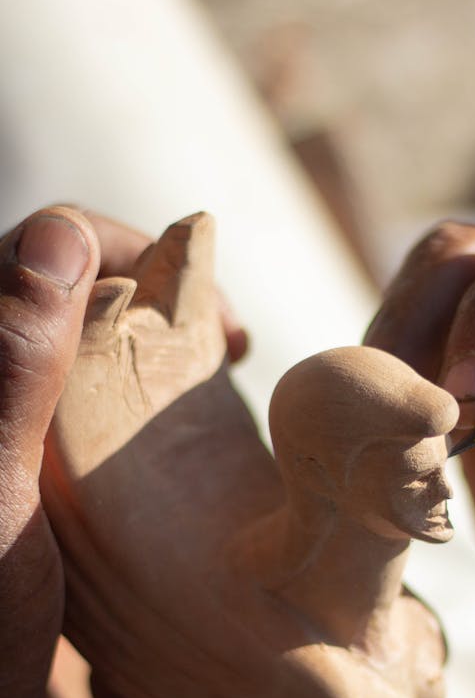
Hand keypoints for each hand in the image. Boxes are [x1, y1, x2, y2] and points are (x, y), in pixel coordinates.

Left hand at [0, 205, 247, 697]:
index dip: (139, 253)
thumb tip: (61, 234)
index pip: (47, 244)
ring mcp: (14, 424)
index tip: (216, 321)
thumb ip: (10, 367)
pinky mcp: (32, 463)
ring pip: (86, 335)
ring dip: (157, 337)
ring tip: (216, 376)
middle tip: (229, 348)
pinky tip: (181, 429)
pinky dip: (144, 390)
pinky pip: (92, 395)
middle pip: (74, 281)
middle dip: (162, 292)